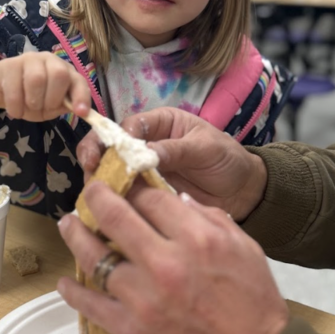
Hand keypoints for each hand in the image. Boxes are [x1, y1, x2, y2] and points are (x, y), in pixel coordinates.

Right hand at [0, 52, 90, 120]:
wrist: (2, 89)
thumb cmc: (31, 99)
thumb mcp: (50, 107)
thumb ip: (63, 106)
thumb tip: (79, 111)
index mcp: (65, 72)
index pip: (79, 82)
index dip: (81, 96)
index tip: (80, 113)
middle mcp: (50, 61)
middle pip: (59, 74)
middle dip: (52, 99)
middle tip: (43, 108)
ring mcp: (29, 59)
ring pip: (36, 79)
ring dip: (33, 102)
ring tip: (27, 109)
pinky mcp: (9, 64)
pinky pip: (14, 87)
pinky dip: (16, 106)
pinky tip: (15, 110)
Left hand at [57, 182, 288, 333]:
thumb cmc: (257, 310)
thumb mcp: (247, 251)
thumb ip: (212, 220)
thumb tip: (178, 200)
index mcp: (198, 239)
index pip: (151, 197)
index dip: (135, 186)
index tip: (127, 183)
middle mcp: (166, 262)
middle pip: (116, 216)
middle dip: (97, 196)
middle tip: (90, 191)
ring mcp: (143, 298)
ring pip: (94, 256)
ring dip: (75, 235)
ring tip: (68, 224)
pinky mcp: (130, 330)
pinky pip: (90, 304)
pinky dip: (73, 291)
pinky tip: (65, 282)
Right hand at [76, 107, 267, 221]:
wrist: (244, 192)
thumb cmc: (227, 159)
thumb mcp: (205, 149)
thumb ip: (176, 150)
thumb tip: (145, 153)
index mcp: (161, 124)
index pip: (130, 126)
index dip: (116, 137)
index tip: (111, 152)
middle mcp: (146, 145)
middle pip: (110, 146)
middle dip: (96, 155)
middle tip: (90, 170)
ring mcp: (144, 172)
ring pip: (111, 171)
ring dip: (101, 180)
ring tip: (94, 193)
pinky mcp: (146, 195)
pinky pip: (124, 195)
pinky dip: (112, 201)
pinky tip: (103, 209)